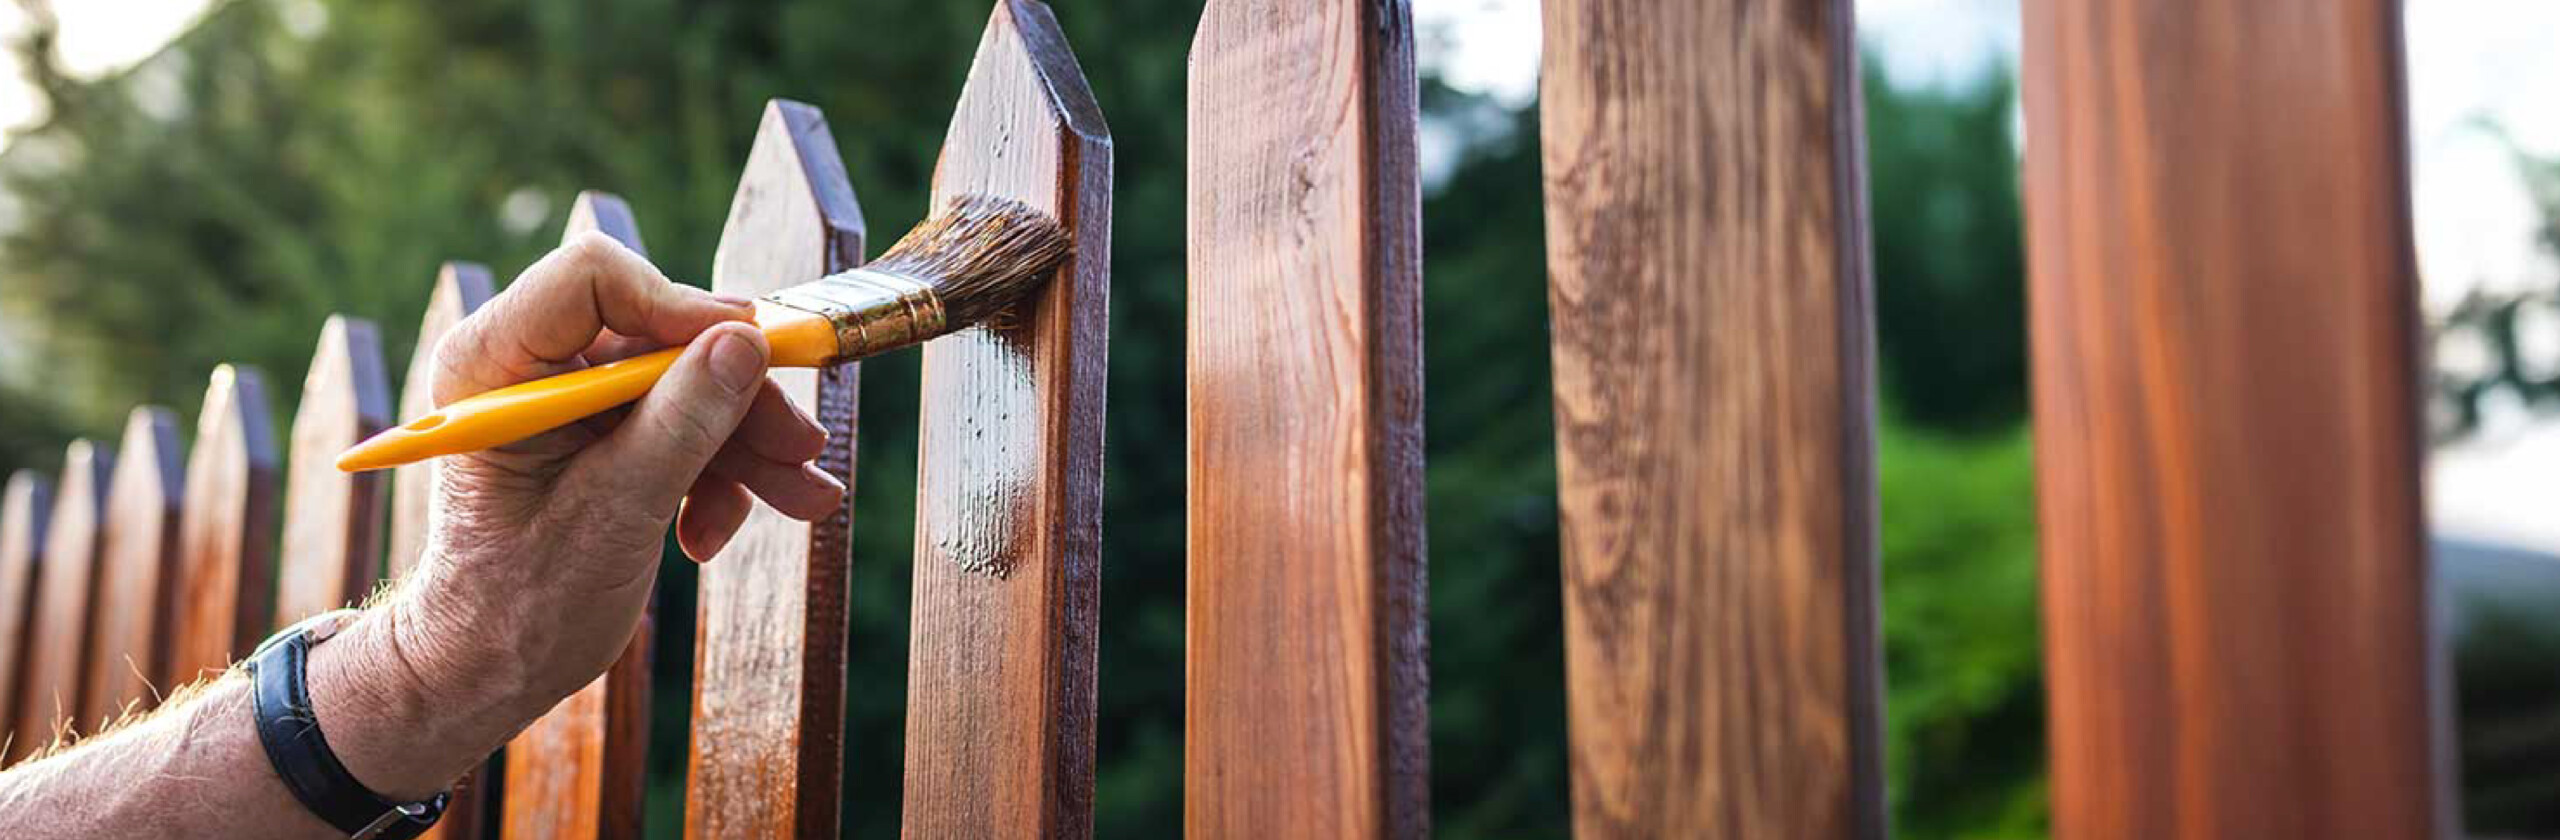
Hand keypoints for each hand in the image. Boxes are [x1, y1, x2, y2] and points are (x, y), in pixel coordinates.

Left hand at [306, 232, 843, 797]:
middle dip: (735, 397)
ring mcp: (569, 399)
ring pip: (684, 383)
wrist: (493, 669)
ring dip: (745, 445)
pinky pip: (681, 423)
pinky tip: (715, 532)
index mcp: (493, 363)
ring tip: (803, 499)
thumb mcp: (615, 511)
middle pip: (659, 337)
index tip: (751, 351)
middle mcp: (529, 366)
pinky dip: (715, 475)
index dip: (679, 307)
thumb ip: (682, 422)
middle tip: (802, 445)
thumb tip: (747, 342)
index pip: (593, 280)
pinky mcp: (602, 432)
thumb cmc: (522, 602)